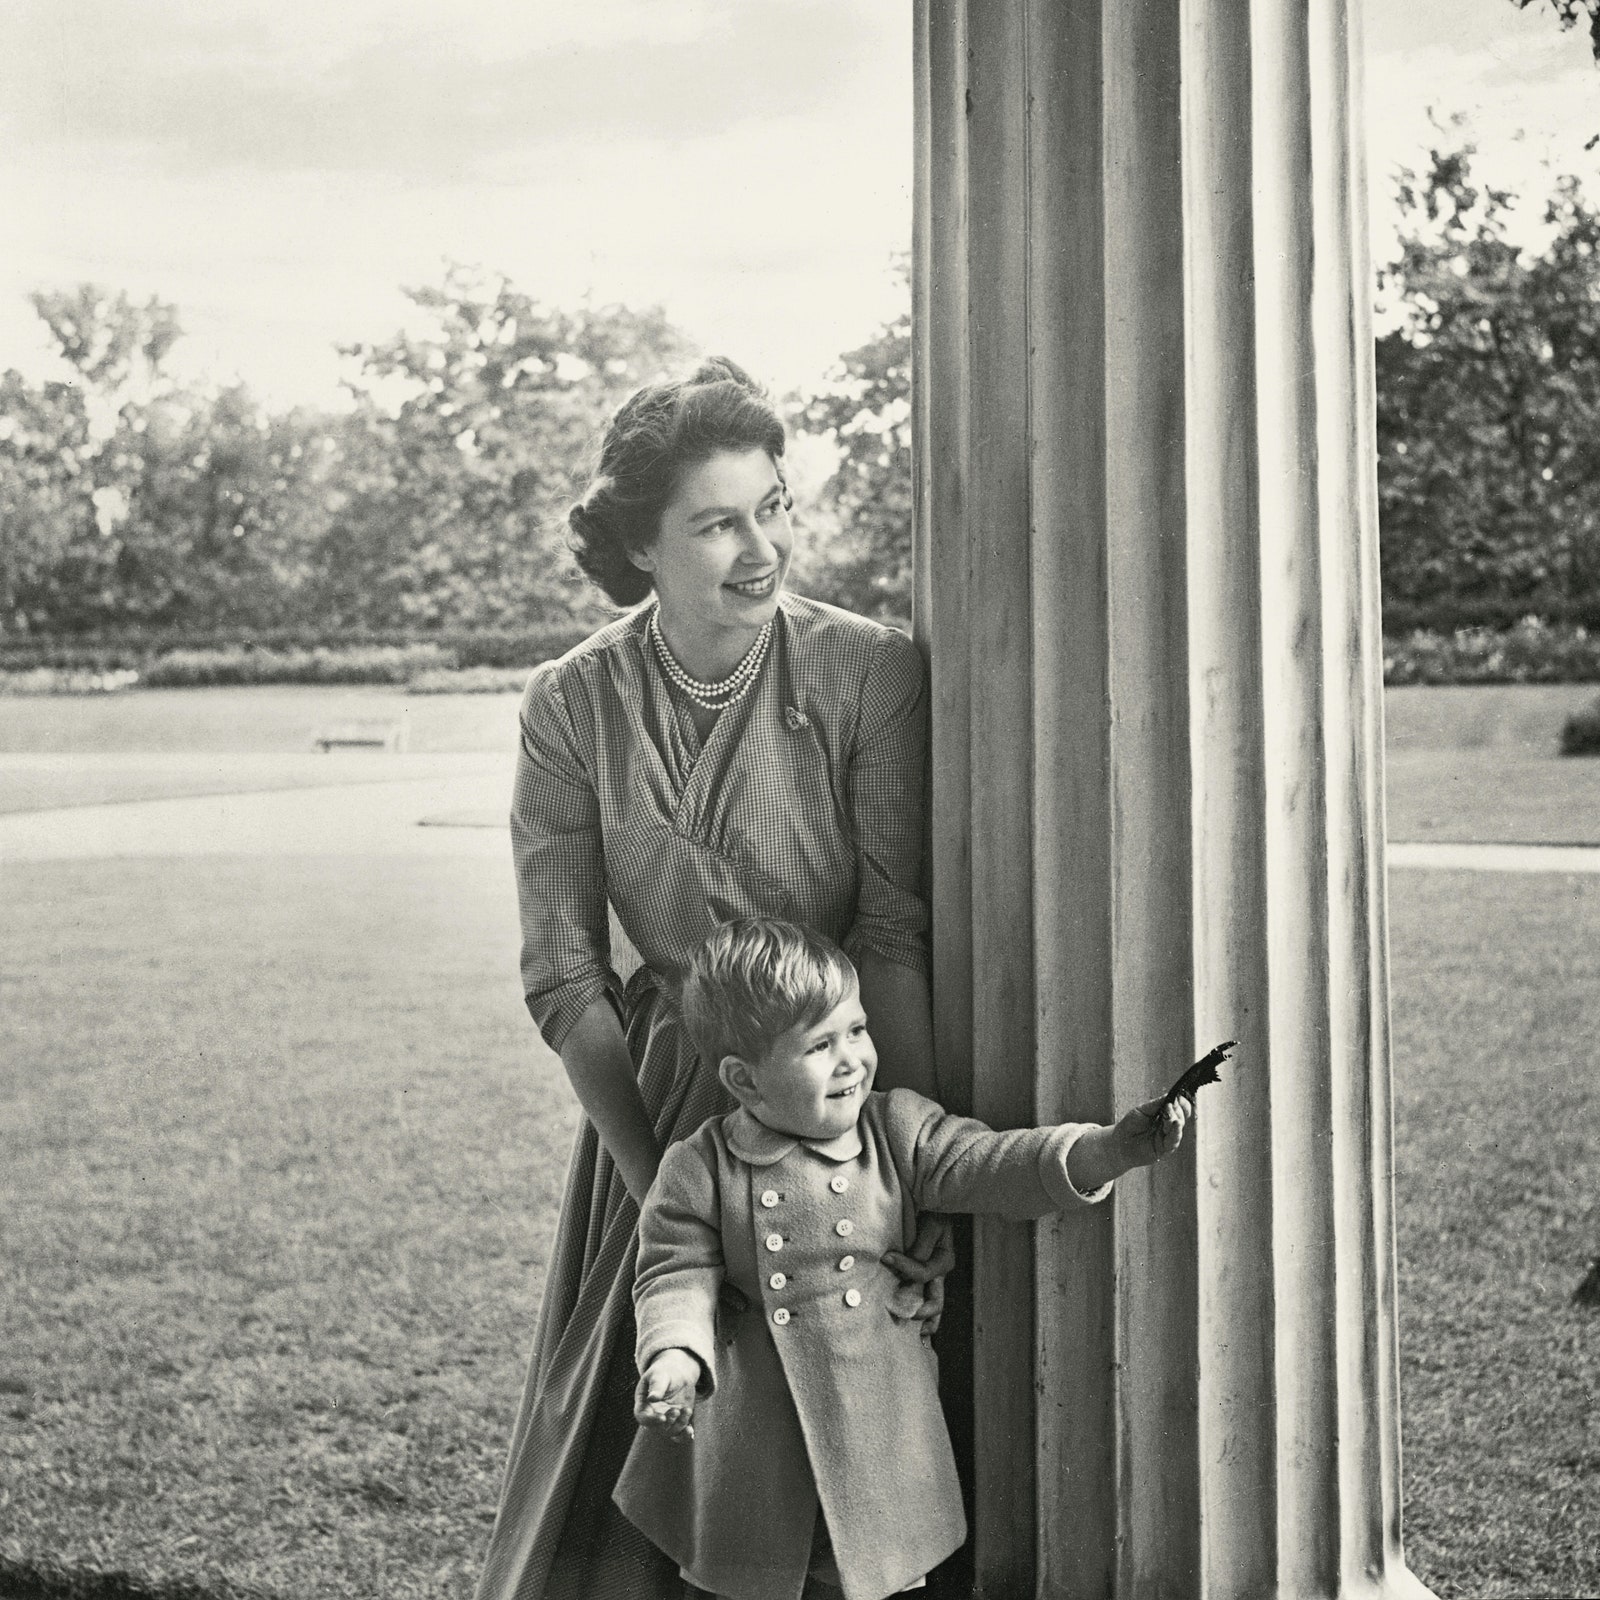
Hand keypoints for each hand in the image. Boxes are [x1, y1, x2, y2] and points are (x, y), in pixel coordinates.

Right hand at [633, 1350, 700, 1441]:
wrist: (678, 1373)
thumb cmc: (664, 1371)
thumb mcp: (660, 1375)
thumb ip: (656, 1386)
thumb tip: (652, 1398)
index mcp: (643, 1403)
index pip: (642, 1417)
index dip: (651, 1420)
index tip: (663, 1417)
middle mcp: (652, 1415)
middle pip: (657, 1427)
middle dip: (668, 1422)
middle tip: (677, 1410)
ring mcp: (665, 1420)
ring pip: (670, 1431)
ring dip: (680, 1425)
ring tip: (687, 1410)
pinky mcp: (677, 1422)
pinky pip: (679, 1435)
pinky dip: (685, 1436)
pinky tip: (690, 1431)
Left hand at [882, 1212, 955, 1336]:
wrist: (935, 1203)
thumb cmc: (933, 1212)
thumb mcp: (931, 1226)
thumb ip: (920, 1248)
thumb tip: (902, 1266)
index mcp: (944, 1262)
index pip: (922, 1273)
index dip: (904, 1267)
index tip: (885, 1257)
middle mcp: (940, 1274)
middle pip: (934, 1304)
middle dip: (918, 1314)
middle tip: (898, 1316)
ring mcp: (933, 1278)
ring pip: (932, 1308)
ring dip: (922, 1322)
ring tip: (912, 1338)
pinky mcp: (924, 1277)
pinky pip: (925, 1300)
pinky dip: (921, 1316)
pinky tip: (915, 1332)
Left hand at [1118, 1095, 1191, 1167]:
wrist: (1119, 1143)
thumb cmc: (1129, 1126)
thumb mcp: (1142, 1110)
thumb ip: (1157, 1104)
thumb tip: (1171, 1095)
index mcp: (1163, 1115)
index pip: (1179, 1108)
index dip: (1181, 1103)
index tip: (1178, 1098)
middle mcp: (1168, 1126)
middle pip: (1181, 1116)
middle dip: (1176, 1110)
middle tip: (1168, 1106)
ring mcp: (1167, 1137)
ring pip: (1178, 1128)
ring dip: (1175, 1120)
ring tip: (1169, 1116)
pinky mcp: (1165, 1149)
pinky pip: (1174, 1140)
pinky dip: (1176, 1132)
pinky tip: (1176, 1124)